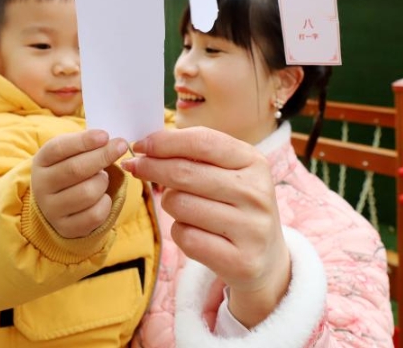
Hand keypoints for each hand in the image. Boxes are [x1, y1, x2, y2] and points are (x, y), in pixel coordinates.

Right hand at [32, 129, 128, 238]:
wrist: (57, 204)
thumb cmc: (69, 170)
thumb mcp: (70, 153)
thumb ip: (87, 145)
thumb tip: (113, 142)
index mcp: (41, 162)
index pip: (59, 148)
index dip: (84, 141)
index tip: (105, 135)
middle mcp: (41, 186)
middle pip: (75, 169)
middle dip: (103, 156)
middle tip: (120, 146)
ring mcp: (52, 210)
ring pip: (88, 193)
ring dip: (103, 182)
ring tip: (101, 178)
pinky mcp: (66, 228)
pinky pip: (95, 215)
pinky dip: (105, 203)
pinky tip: (102, 197)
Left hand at [122, 127, 290, 327]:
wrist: (267, 258)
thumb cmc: (236, 206)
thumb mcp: (230, 173)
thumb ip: (197, 154)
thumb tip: (149, 145)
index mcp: (255, 163)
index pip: (202, 142)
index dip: (165, 142)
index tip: (140, 145)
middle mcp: (256, 193)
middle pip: (184, 173)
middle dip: (152, 167)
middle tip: (135, 167)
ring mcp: (251, 229)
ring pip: (179, 205)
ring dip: (170, 204)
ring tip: (185, 208)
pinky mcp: (240, 260)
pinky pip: (185, 237)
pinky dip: (180, 232)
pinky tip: (194, 232)